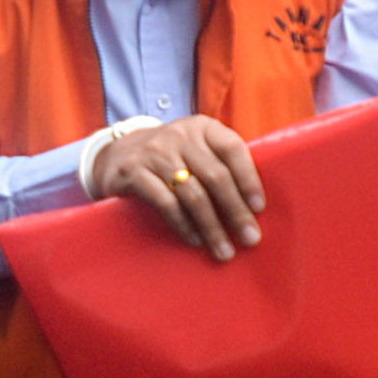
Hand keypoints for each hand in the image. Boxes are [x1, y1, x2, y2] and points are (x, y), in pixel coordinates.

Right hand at [98, 117, 262, 262]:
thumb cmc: (172, 160)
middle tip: (250, 238)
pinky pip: (166, 203)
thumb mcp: (196, 150)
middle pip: (215, 176)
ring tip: (224, 250)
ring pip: (193, 194)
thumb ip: (221, 166)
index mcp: (203, 127)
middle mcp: (180, 135)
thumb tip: (254, 208)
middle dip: (235, 211)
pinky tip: (195, 240)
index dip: (248, 179)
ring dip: (212, 227)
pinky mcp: (133, 171)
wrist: (118, 155)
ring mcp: (155, 152)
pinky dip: (184, 225)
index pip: (232, 148)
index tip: (258, 208)